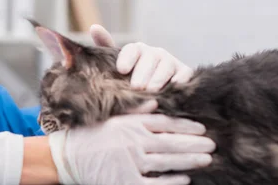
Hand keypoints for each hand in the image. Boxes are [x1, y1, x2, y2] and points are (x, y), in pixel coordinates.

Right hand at [48, 101, 215, 184]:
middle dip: (195, 143)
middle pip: (172, 141)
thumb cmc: (87, 137)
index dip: (186, 125)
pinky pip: (156, 183)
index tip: (201, 127)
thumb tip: (155, 101)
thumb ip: (134, 110)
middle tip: (212, 144)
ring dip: (190, 160)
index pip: (165, 123)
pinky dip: (172, 180)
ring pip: (168, 161)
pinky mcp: (126, 182)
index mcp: (130, 124)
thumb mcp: (110, 118)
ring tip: (206, 158)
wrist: (65, 158)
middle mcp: (133, 142)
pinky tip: (184, 178)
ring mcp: (131, 163)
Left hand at [90, 24, 193, 91]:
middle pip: (149, 58)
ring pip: (165, 66)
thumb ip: (106, 49)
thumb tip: (94, 27)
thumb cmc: (133, 78)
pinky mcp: (184, 72)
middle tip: (136, 86)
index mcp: (137, 51)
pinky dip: (179, 80)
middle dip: (142, 73)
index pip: (132, 49)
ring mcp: (170, 62)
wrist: (157, 92)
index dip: (127, 58)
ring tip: (150, 90)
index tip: (122, 70)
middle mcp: (154, 53)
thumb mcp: (118, 67)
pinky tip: (172, 87)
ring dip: (158, 78)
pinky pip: (183, 74)